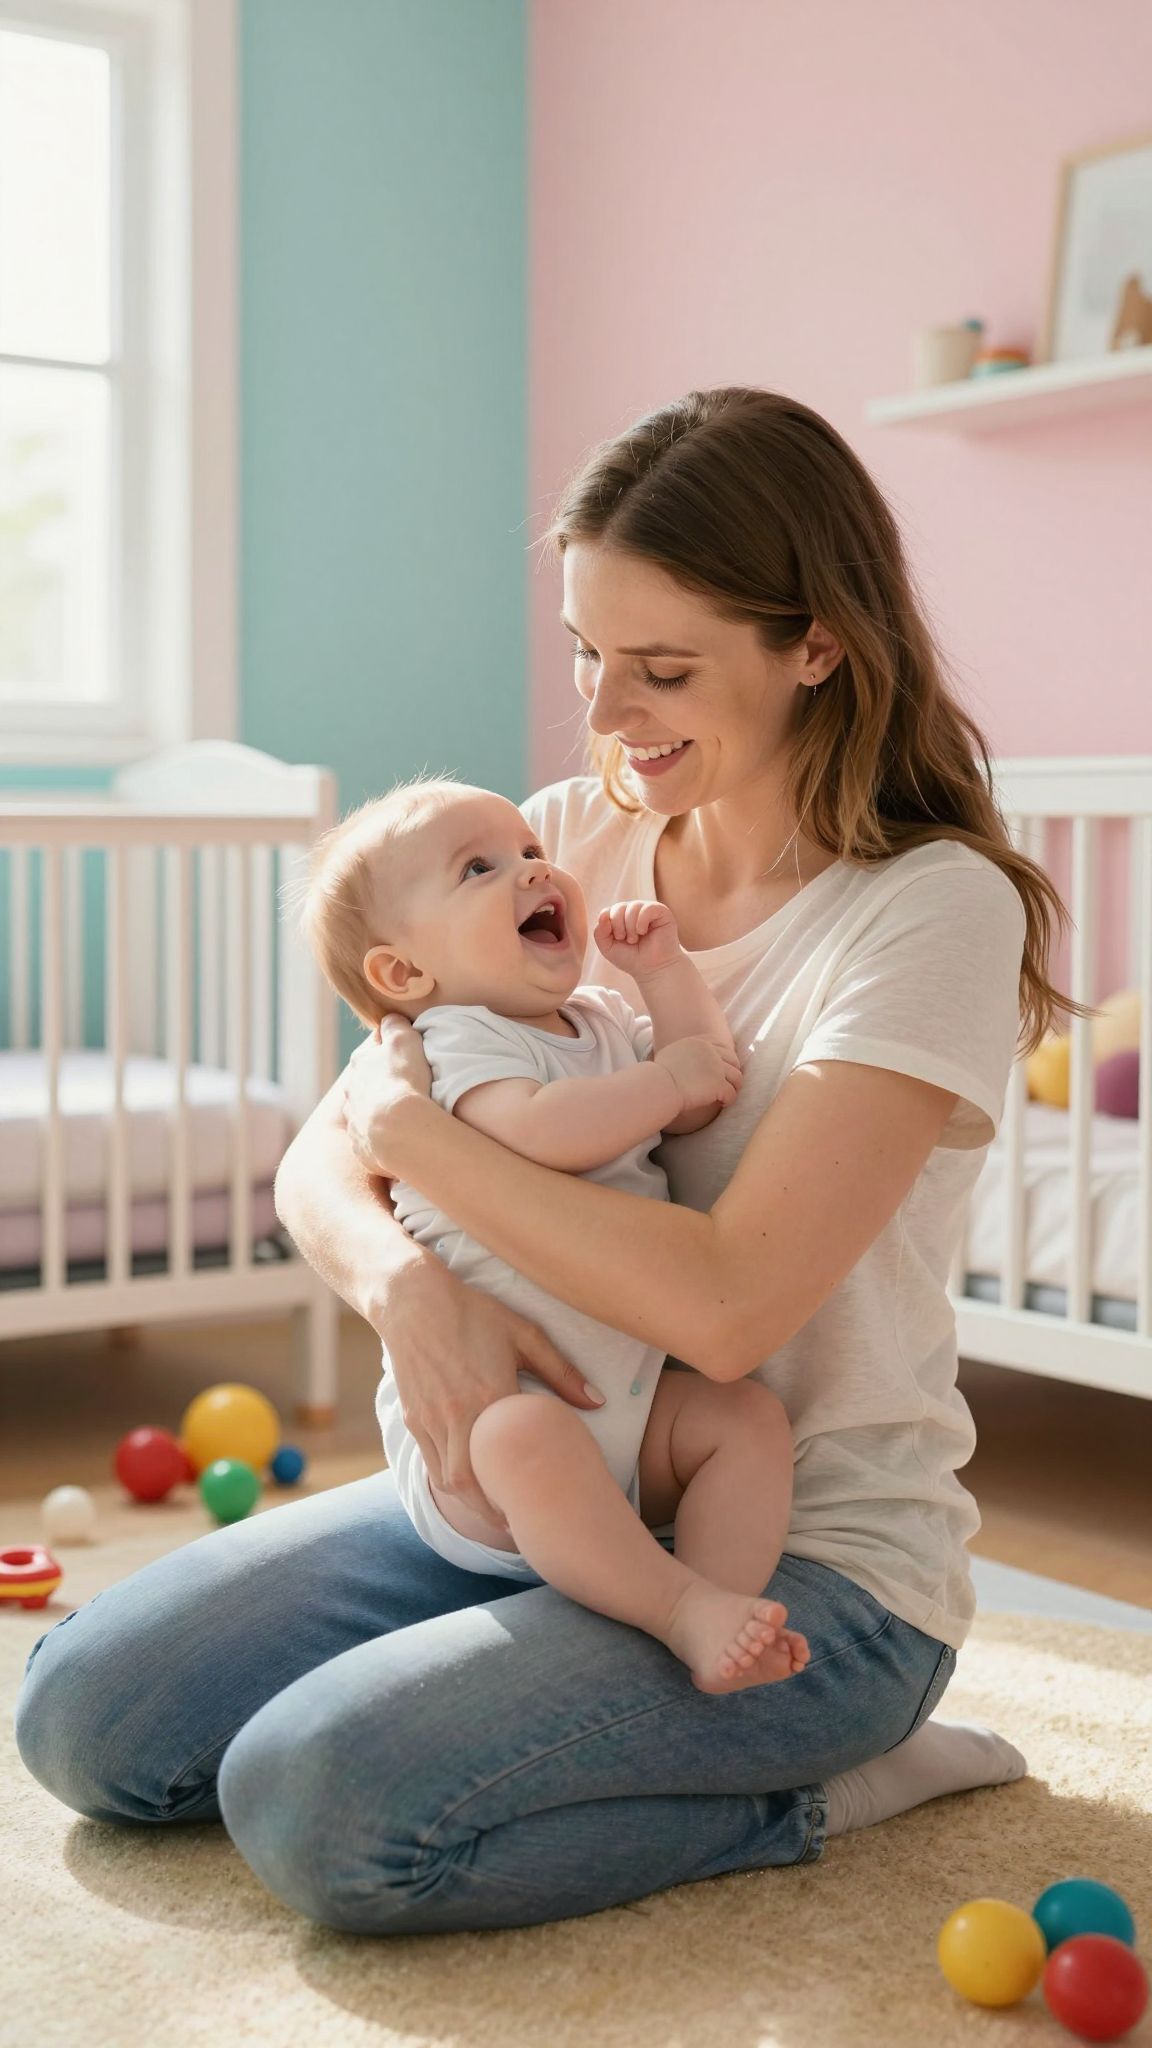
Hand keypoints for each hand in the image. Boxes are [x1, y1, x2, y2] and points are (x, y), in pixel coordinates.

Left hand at [340, 1015, 432, 1175]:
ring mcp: (354, 1120)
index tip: (405, 1057)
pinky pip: (370, 1138)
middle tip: (406, 1088)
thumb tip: (390, 1019)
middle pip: (366, 1082)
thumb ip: (395, 1025)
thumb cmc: (403, 1080)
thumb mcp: (404, 1040)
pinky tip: (397, 1137)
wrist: (398, 1129)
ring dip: (379, 1111)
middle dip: (381, 1083)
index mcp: (361, 1062)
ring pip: (365, 1110)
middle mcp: (351, 1090)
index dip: (389, 1051)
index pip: (373, 1050)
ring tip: (403, 1116)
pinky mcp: (360, 1146)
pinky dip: (381, 1136)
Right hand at [380, 1260, 607, 1532]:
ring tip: (497, 1511)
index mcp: (490, 1395)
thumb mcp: (524, 1334)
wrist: (412, 1299)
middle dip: (493, 1514)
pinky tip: (471, 1481)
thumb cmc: (474, 1313)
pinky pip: (431, 1462)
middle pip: (469, 1485)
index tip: (541, 1510)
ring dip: (471, 1503)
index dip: (519, 1494)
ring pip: (447, 1480)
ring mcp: (429, 1419)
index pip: (505, 1461)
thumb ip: (562, 1371)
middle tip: (519, 1526)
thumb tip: (598, 1402)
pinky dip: (451, 1480)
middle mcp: (456, 1414)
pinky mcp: (412, 1418)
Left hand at [593, 898, 681, 977]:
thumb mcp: (608, 948)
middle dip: (619, 926)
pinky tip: (643, 932)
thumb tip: (603, 914)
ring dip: (630, 927)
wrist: (652, 970)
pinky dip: (641, 922)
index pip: (608, 911)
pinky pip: (648, 908)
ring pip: (633, 907)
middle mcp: (634, 910)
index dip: (609, 926)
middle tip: (628, 941)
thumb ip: (599, 932)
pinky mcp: (661, 912)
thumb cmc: (631, 958)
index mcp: (621, 916)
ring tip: (635, 939)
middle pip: (619, 907)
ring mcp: (648, 909)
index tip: (617, 940)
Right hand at [654, 1034, 742, 1115]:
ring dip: (734, 1087)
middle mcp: (710, 1052)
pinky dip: (729, 1099)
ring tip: (727, 1095)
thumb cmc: (659, 1075)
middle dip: (733, 1072)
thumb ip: (684, 1052)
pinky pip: (732, 1093)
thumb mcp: (671, 1053)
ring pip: (736, 1077)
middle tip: (730, 1083)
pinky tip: (723, 1104)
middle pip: (733, 1060)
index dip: (727, 1058)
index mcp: (699, 1042)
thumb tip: (683, 1059)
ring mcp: (716, 1067)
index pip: (721, 1046)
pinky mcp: (719, 1083)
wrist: (659, 1086)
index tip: (725, 1068)